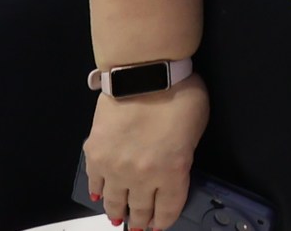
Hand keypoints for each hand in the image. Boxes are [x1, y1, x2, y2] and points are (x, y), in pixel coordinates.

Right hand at [83, 75, 208, 230]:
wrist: (144, 75)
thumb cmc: (181, 95)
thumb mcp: (196, 129)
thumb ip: (182, 154)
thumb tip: (171, 167)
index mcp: (172, 172)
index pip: (167, 208)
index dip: (164, 220)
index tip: (160, 226)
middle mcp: (141, 177)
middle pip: (139, 209)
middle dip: (141, 221)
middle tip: (140, 228)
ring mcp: (114, 168)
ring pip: (114, 201)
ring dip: (118, 211)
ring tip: (119, 218)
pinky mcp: (94, 155)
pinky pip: (95, 182)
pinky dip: (98, 191)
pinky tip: (100, 197)